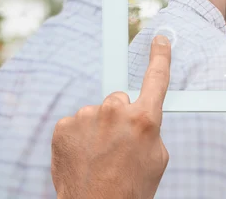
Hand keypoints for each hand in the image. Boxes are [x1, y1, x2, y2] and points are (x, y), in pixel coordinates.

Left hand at [51, 36, 171, 198]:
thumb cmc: (132, 187)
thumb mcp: (157, 157)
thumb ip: (151, 127)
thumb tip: (140, 116)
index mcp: (144, 118)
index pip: (156, 78)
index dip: (160, 56)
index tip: (160, 40)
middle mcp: (115, 111)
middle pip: (120, 100)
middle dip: (121, 116)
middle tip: (118, 145)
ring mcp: (86, 117)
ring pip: (98, 113)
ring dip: (99, 128)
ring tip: (99, 156)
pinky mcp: (64, 126)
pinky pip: (77, 123)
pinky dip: (80, 136)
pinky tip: (84, 156)